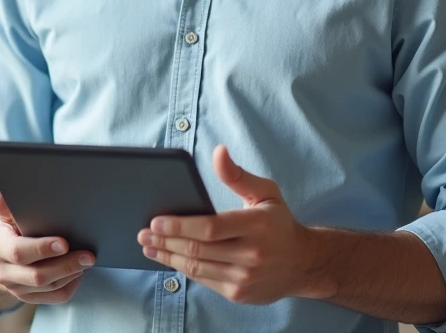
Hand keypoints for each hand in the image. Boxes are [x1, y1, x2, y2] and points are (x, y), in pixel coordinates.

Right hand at [0, 190, 95, 304]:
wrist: (5, 251)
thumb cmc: (12, 226)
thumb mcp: (8, 213)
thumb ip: (6, 205)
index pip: (18, 252)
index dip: (42, 249)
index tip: (64, 243)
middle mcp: (3, 272)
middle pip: (37, 275)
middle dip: (66, 265)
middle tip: (88, 256)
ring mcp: (15, 288)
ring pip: (49, 287)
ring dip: (71, 274)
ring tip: (86, 260)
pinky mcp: (29, 298)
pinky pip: (55, 297)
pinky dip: (71, 285)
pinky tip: (79, 272)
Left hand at [138, 144, 310, 304]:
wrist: (302, 264)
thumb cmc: (278, 223)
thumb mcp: (265, 192)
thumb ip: (237, 175)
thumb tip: (218, 151)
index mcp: (257, 226)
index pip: (211, 228)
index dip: (179, 226)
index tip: (156, 221)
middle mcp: (252, 255)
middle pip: (198, 250)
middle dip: (165, 241)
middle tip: (143, 233)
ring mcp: (245, 278)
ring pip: (197, 268)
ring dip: (168, 257)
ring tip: (149, 246)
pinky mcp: (238, 294)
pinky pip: (203, 280)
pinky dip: (182, 269)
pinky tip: (169, 258)